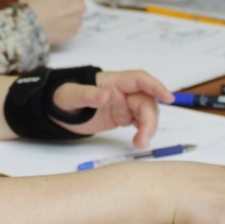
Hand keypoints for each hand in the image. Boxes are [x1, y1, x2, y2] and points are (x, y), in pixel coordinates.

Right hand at [18, 0, 89, 44]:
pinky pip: (70, 29)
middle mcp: (79, 7)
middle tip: (54, 6)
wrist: (25, 28)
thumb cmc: (31, 5)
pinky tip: (51, 26)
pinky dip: (63, 28)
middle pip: (79, 4)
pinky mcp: (71, 35)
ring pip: (75, 17)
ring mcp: (76, 23)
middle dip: (69, 4)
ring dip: (67, 17)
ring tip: (51, 18)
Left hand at [51, 70, 173, 147]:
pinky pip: (140, 121)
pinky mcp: (122, 115)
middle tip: (143, 139)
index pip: (139, 79)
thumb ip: (86, 95)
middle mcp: (121, 91)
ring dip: (148, 128)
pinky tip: (138, 140)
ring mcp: (123, 104)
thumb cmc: (62, 98)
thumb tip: (105, 95)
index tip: (168, 97)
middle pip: (146, 101)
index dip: (156, 86)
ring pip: (146, 113)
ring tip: (139, 144)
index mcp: (112, 82)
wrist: (57, 110)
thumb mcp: (70, 96)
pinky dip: (143, 131)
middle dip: (150, 119)